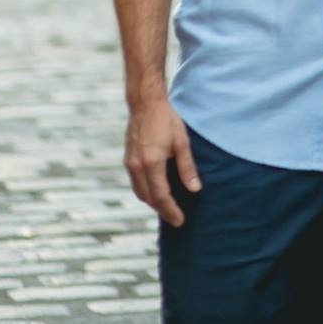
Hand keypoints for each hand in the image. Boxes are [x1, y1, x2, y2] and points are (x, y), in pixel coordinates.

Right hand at [123, 97, 198, 226]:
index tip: (180, 220)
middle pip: (148, 198)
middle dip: (162, 210)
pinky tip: (156, 191)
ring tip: (167, 207)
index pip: (161, 196)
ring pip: (140, 192)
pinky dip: (146, 192)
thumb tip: (195, 189)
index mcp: (152, 163)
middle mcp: (137, 166)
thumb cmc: (165, 120)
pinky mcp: (128, 159)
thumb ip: (187, 167)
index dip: (171, 210)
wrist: (144, 103)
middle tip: (176, 218)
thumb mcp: (181, 142)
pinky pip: (136, 183)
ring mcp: (130, 162)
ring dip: (153, 202)